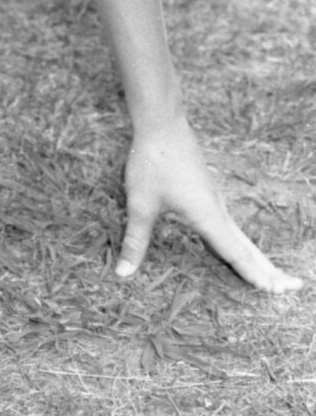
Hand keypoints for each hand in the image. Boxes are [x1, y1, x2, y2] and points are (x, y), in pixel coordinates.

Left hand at [117, 114, 302, 292]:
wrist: (162, 123)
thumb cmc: (153, 162)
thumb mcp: (140, 205)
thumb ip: (135, 241)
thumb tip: (123, 274)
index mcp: (208, 217)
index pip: (237, 255)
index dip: (256, 276)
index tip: (278, 292)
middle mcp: (218, 209)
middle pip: (248, 247)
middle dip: (269, 269)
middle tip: (293, 288)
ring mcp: (214, 198)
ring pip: (239, 235)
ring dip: (255, 256)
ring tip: (270, 274)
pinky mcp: (206, 190)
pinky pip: (228, 223)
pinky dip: (238, 241)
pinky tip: (230, 244)